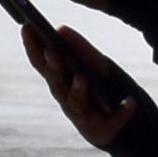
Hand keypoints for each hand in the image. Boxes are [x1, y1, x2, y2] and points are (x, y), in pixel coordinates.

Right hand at [19, 16, 157, 155]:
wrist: (121, 129)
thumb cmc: (99, 93)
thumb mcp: (94, 68)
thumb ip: (80, 50)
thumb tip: (61, 29)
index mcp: (60, 82)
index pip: (41, 64)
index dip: (33, 47)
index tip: (27, 27)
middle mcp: (66, 99)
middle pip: (56, 84)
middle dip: (54, 68)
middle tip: (52, 51)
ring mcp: (84, 116)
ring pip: (77, 104)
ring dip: (78, 91)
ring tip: (82, 79)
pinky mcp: (105, 129)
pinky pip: (114, 120)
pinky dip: (122, 112)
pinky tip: (131, 102)